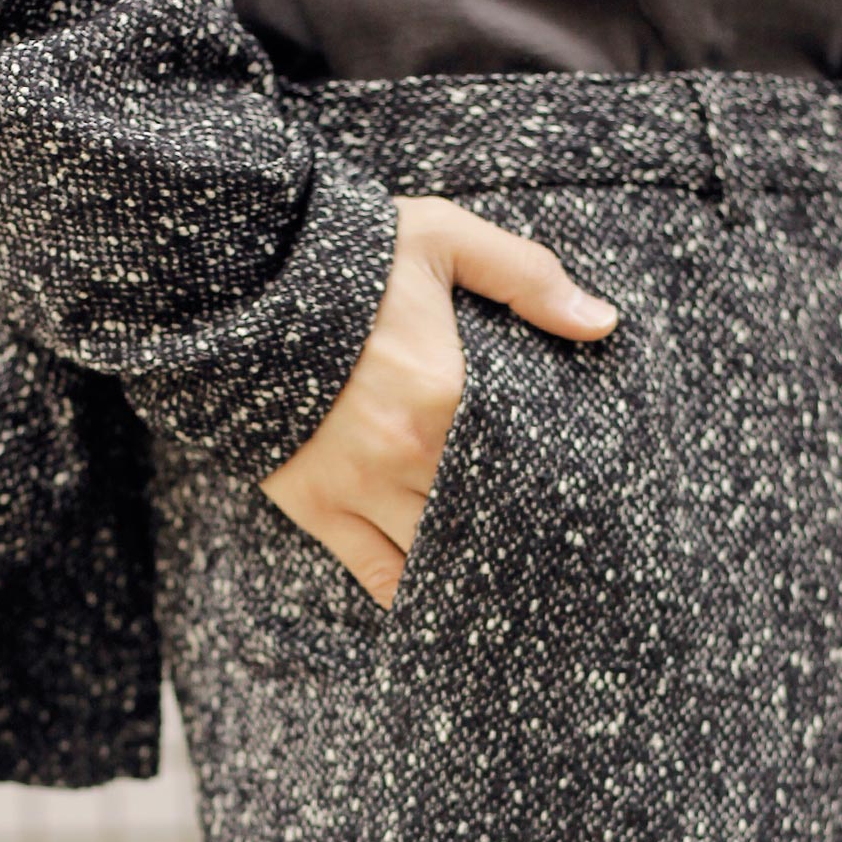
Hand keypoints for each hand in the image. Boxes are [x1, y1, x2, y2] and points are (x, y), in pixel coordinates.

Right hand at [260, 195, 618, 608]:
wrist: (238, 283)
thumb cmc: (348, 259)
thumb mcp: (443, 240)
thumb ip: (526, 277)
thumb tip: (603, 324)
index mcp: (448, 395)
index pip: (521, 460)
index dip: (552, 486)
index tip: (580, 501)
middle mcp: (408, 453)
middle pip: (482, 513)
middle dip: (517, 530)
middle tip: (554, 552)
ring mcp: (360, 486)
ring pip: (434, 551)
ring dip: (468, 564)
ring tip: (504, 578)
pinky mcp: (318, 506)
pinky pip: (374, 570)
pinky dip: (409, 593)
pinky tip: (438, 600)